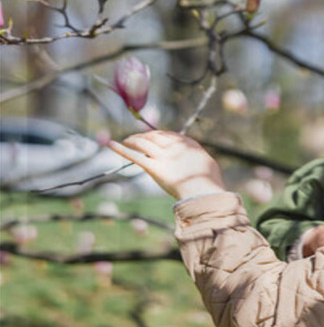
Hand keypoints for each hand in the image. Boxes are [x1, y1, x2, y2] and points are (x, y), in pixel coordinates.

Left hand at [108, 131, 224, 199]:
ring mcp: (163, 156)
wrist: (203, 192)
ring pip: (143, 142)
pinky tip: (111, 144)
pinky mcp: (154, 168)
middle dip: (144, 135)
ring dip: (132, 139)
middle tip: (136, 138)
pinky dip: (121, 149)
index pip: (168, 134)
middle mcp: (174, 146)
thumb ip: (196, 158)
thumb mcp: (206, 164)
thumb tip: (194, 160)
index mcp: (188, 143)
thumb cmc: (208, 181)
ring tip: (125, 140)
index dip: (158, 135)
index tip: (152, 137)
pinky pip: (135, 156)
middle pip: (154, 136)